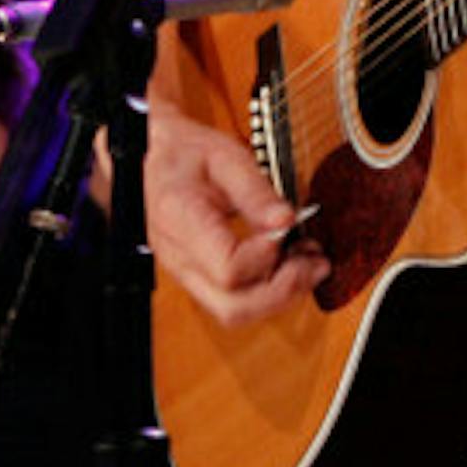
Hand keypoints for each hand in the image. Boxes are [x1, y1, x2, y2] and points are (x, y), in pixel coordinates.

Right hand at [146, 97, 326, 326]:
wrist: (152, 158)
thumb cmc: (184, 153)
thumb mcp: (223, 156)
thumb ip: (256, 191)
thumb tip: (287, 221)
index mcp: (180, 222)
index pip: (229, 269)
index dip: (268, 255)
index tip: (288, 227)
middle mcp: (179, 259)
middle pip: (232, 308)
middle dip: (283, 293)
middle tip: (314, 264)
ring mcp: (186, 273)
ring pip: (234, 312)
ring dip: (279, 295)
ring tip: (308, 261)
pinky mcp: (198, 276)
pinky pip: (233, 300)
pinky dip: (266, 289)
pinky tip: (288, 263)